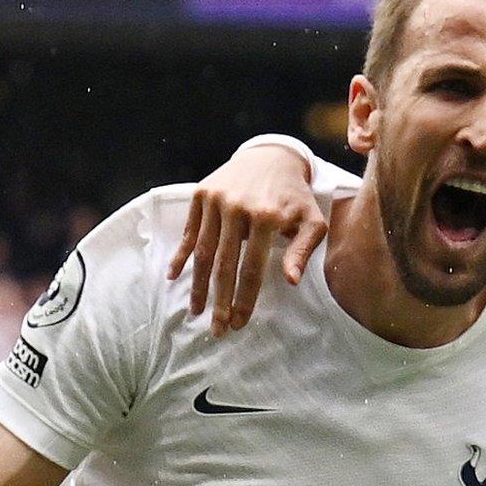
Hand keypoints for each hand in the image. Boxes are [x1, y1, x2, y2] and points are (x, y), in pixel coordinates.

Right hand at [168, 143, 327, 335]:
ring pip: (202, 252)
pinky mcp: (201, 194)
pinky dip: (181, 256)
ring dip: (198, 285)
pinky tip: (173, 277)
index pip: (252, 269)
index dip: (244, 299)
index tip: (239, 323)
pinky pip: (189, 232)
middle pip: (224, 265)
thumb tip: (291, 282)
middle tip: (217, 329)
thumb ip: (303, 251)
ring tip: (196, 311)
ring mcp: (216, 201)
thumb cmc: (296, 197)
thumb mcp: (312, 221)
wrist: (272, 156)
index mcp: (266, 218)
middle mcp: (237, 208)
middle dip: (219, 301)